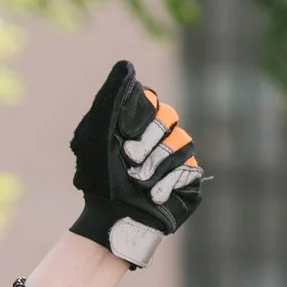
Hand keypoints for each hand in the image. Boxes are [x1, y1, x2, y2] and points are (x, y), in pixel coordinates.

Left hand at [67, 59, 202, 267]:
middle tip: (129, 161)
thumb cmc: (98, 179)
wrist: (112, 220)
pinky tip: (152, 196)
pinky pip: (190, 169)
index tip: (123, 136)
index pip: (152, 102)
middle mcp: (160, 136)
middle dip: (148, 141)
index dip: (140, 118)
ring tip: (137, 183)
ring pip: (182, 144)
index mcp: (137, 122)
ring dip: (155, 166)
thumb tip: (126, 65)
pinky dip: (167, 183)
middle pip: (169, 118)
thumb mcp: (95, 135)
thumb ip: (111, 99)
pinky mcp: (190, 179)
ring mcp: (177, 157)